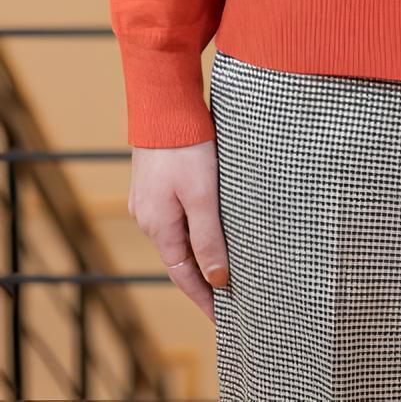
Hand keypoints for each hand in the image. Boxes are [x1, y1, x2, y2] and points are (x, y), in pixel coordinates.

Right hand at [127, 140, 229, 321]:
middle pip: (179, 257)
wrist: (164, 104)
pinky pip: (177, 215)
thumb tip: (218, 278)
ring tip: (226, 263)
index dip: (204, 297)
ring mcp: (149, 198)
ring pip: (179, 235)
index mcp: (158, 225)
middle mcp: (148, 215)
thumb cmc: (186, 147)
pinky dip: (195, 227)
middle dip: (203, 277)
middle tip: (231, 295)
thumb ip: (209, 237)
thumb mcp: (202, 195)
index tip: (223, 318)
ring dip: (200, 250)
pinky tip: (211, 224)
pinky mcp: (157, 180)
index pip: (183, 275)